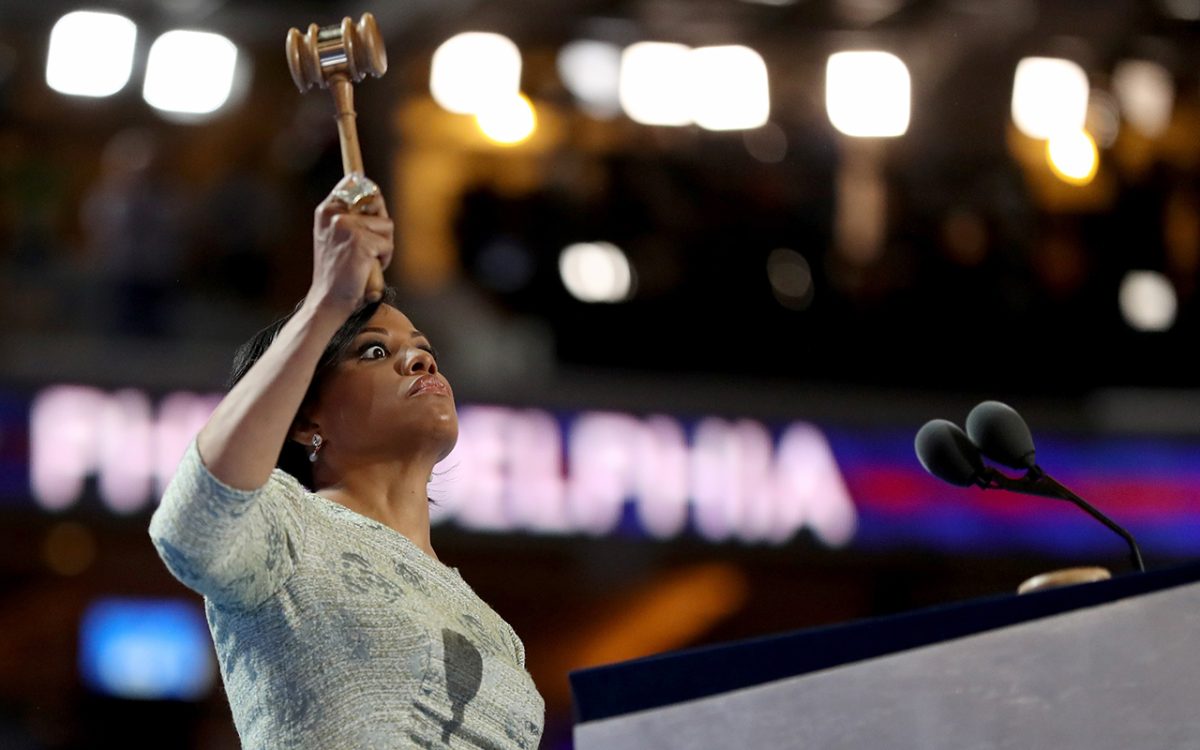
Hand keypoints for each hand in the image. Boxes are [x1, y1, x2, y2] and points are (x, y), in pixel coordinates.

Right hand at [310, 176, 393, 313]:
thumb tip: (376, 196)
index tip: (370, 211)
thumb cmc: (339, 272)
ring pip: (387, 225)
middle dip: (380, 226)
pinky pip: (388, 244)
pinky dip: (384, 260)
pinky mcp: (360, 242)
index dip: (370, 196)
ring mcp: (346, 226)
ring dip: (384, 246)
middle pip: (376, 202)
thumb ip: (353, 216)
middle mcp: (334, 213)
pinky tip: (367, 270)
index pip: (355, 181)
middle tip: (368, 248)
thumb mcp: (338, 237)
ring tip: (366, 261)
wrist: (328, 299)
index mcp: (326, 209)